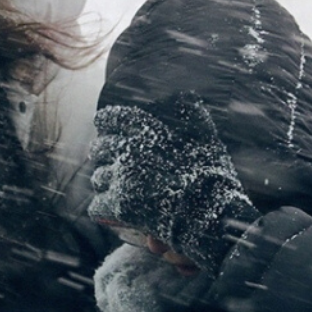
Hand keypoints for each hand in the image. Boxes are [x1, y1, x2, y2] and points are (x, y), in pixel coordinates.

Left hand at [87, 93, 259, 270]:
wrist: (213, 215)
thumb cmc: (212, 177)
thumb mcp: (206, 138)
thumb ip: (193, 115)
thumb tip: (188, 96)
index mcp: (148, 130)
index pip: (113, 118)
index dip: (106, 122)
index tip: (103, 125)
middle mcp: (130, 149)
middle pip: (100, 148)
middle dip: (102, 154)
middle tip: (108, 161)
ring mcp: (123, 177)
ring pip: (99, 177)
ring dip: (106, 182)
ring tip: (116, 187)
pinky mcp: (120, 204)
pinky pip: (98, 205)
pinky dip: (105, 208)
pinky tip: (114, 210)